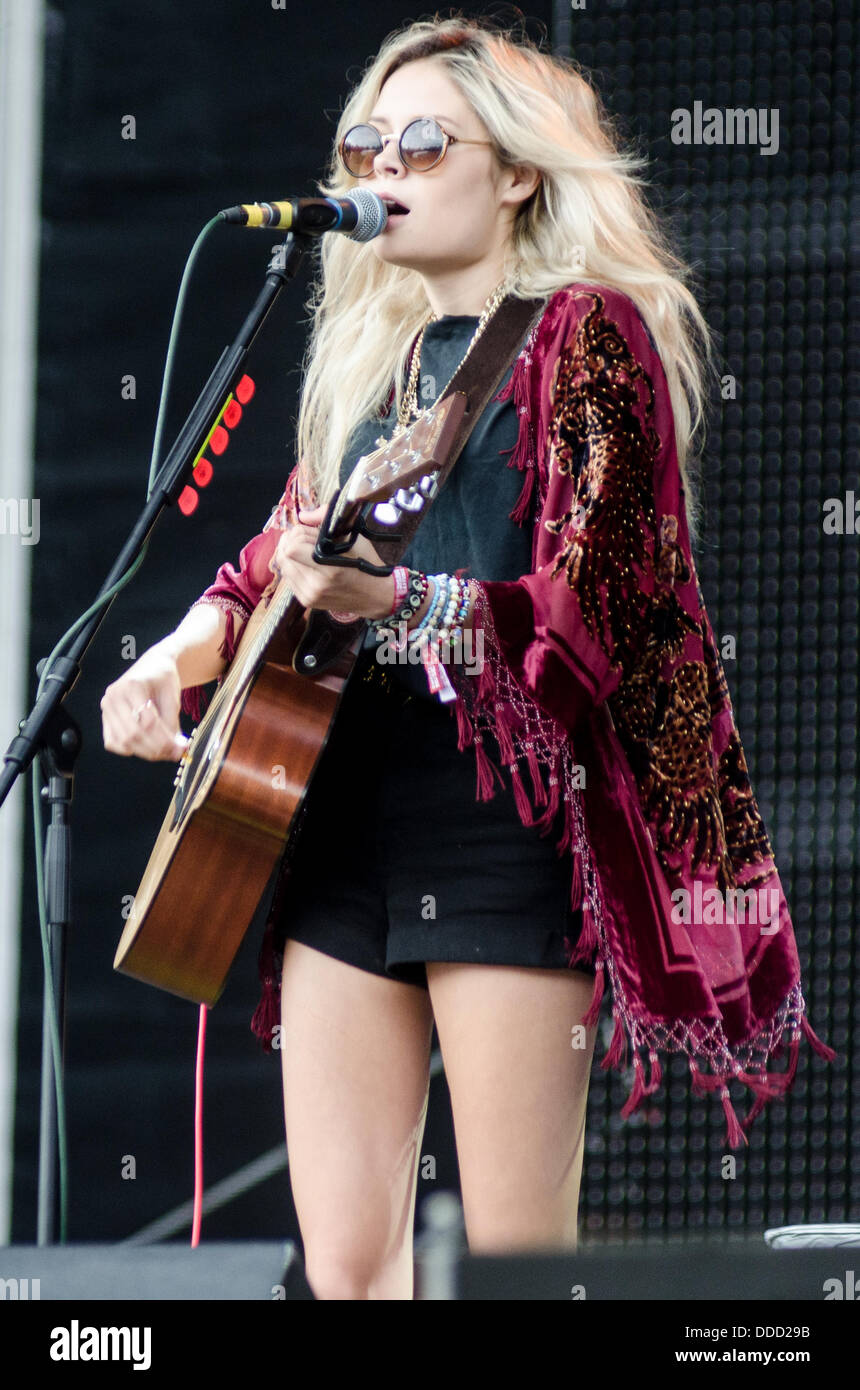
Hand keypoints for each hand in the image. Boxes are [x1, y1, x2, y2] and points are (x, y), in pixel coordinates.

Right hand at [101, 645, 189, 761]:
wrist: (152, 668)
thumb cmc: (163, 679)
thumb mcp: (172, 697)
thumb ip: (172, 722)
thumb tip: (176, 748)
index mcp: (131, 686)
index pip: (148, 722)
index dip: (165, 739)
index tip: (181, 748)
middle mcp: (113, 697)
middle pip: (133, 733)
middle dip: (156, 748)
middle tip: (175, 753)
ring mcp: (107, 708)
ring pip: (123, 741)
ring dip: (145, 752)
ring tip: (164, 752)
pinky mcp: (106, 718)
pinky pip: (112, 742)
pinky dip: (128, 749)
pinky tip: (145, 748)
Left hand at [269, 503, 395, 619]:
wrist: (374, 594)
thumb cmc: (365, 562)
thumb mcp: (351, 535)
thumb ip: (325, 518)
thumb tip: (303, 516)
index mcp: (329, 568)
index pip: (292, 548)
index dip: (298, 533)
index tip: (310, 531)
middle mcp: (316, 585)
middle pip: (283, 556)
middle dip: (290, 541)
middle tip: (303, 537)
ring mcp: (309, 595)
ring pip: (283, 566)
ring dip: (290, 554)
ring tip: (305, 550)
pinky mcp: (306, 601)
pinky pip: (288, 578)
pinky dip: (293, 566)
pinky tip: (306, 563)